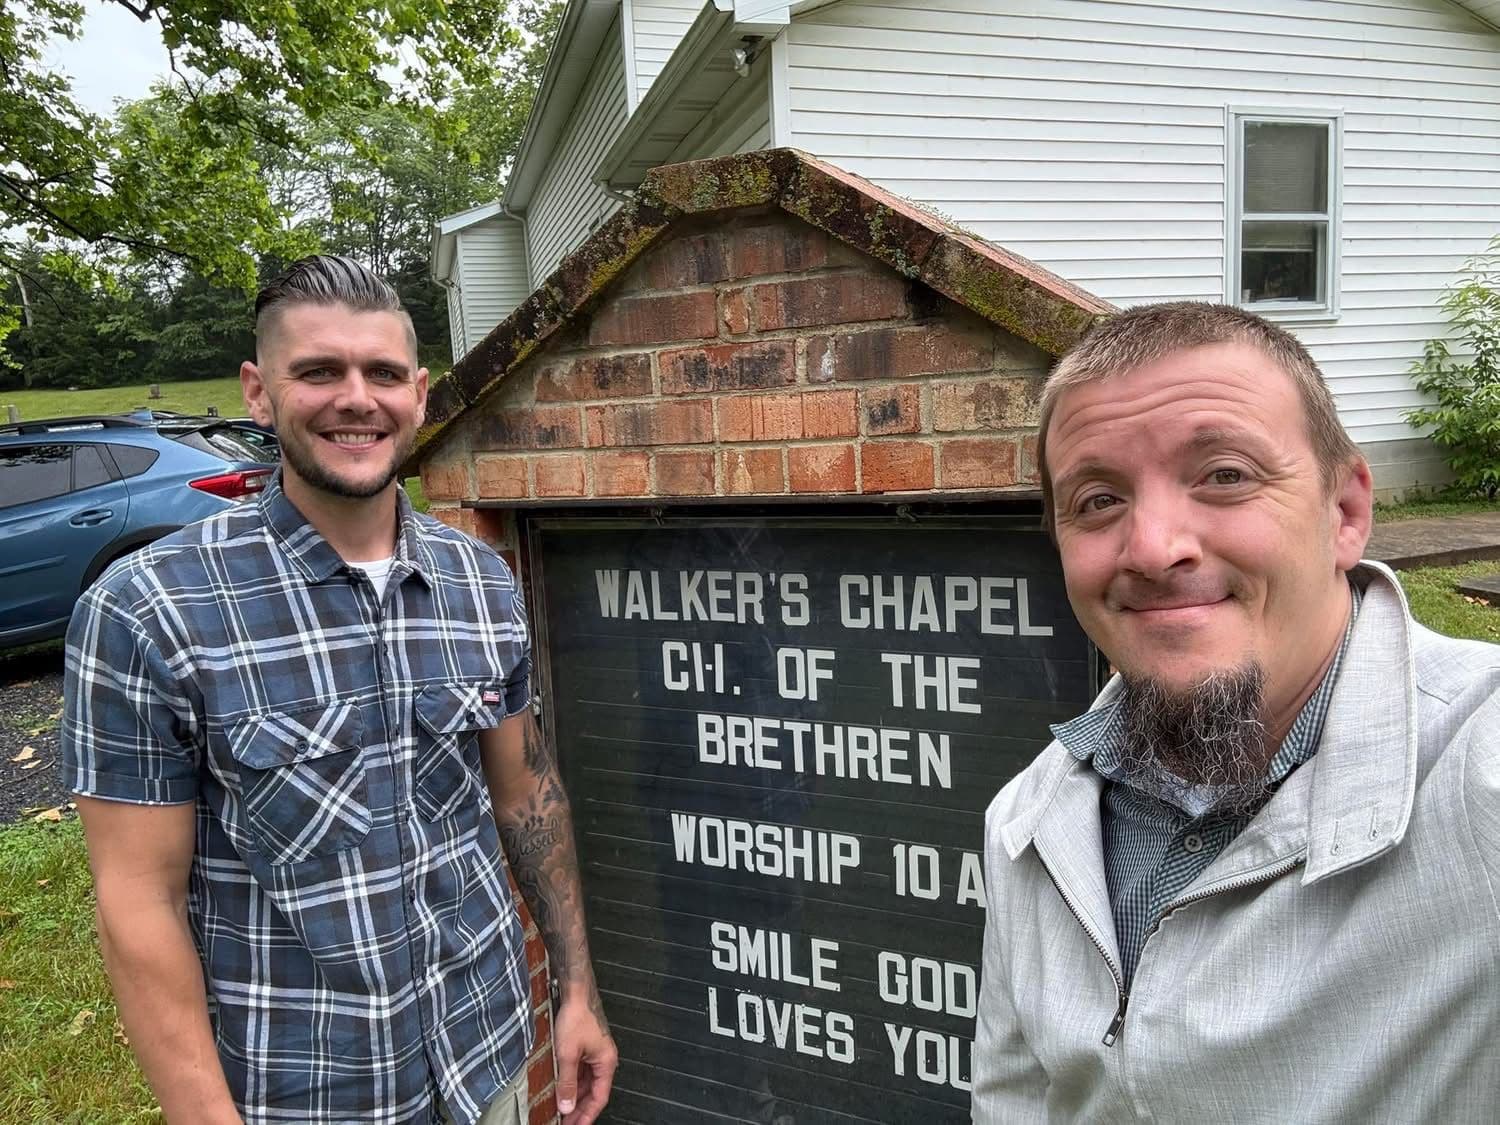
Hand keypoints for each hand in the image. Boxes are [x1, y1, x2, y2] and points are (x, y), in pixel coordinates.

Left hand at [552, 991, 616, 1124]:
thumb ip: (567, 1082)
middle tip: (565, 1122)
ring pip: (586, 1083)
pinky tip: (560, 1089)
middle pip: (593, 1092)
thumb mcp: (568, 1054)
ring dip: (574, 1096)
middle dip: (579, 1109)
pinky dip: (571, 1083)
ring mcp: (595, 1053)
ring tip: (561, 1109)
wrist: (576, 992)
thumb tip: (566, 1105)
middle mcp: (604, 1059)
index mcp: (606, 1062)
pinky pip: (581, 1072)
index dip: (587, 1115)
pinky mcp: (586, 1047)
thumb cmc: (577, 1016)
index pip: (599, 1098)